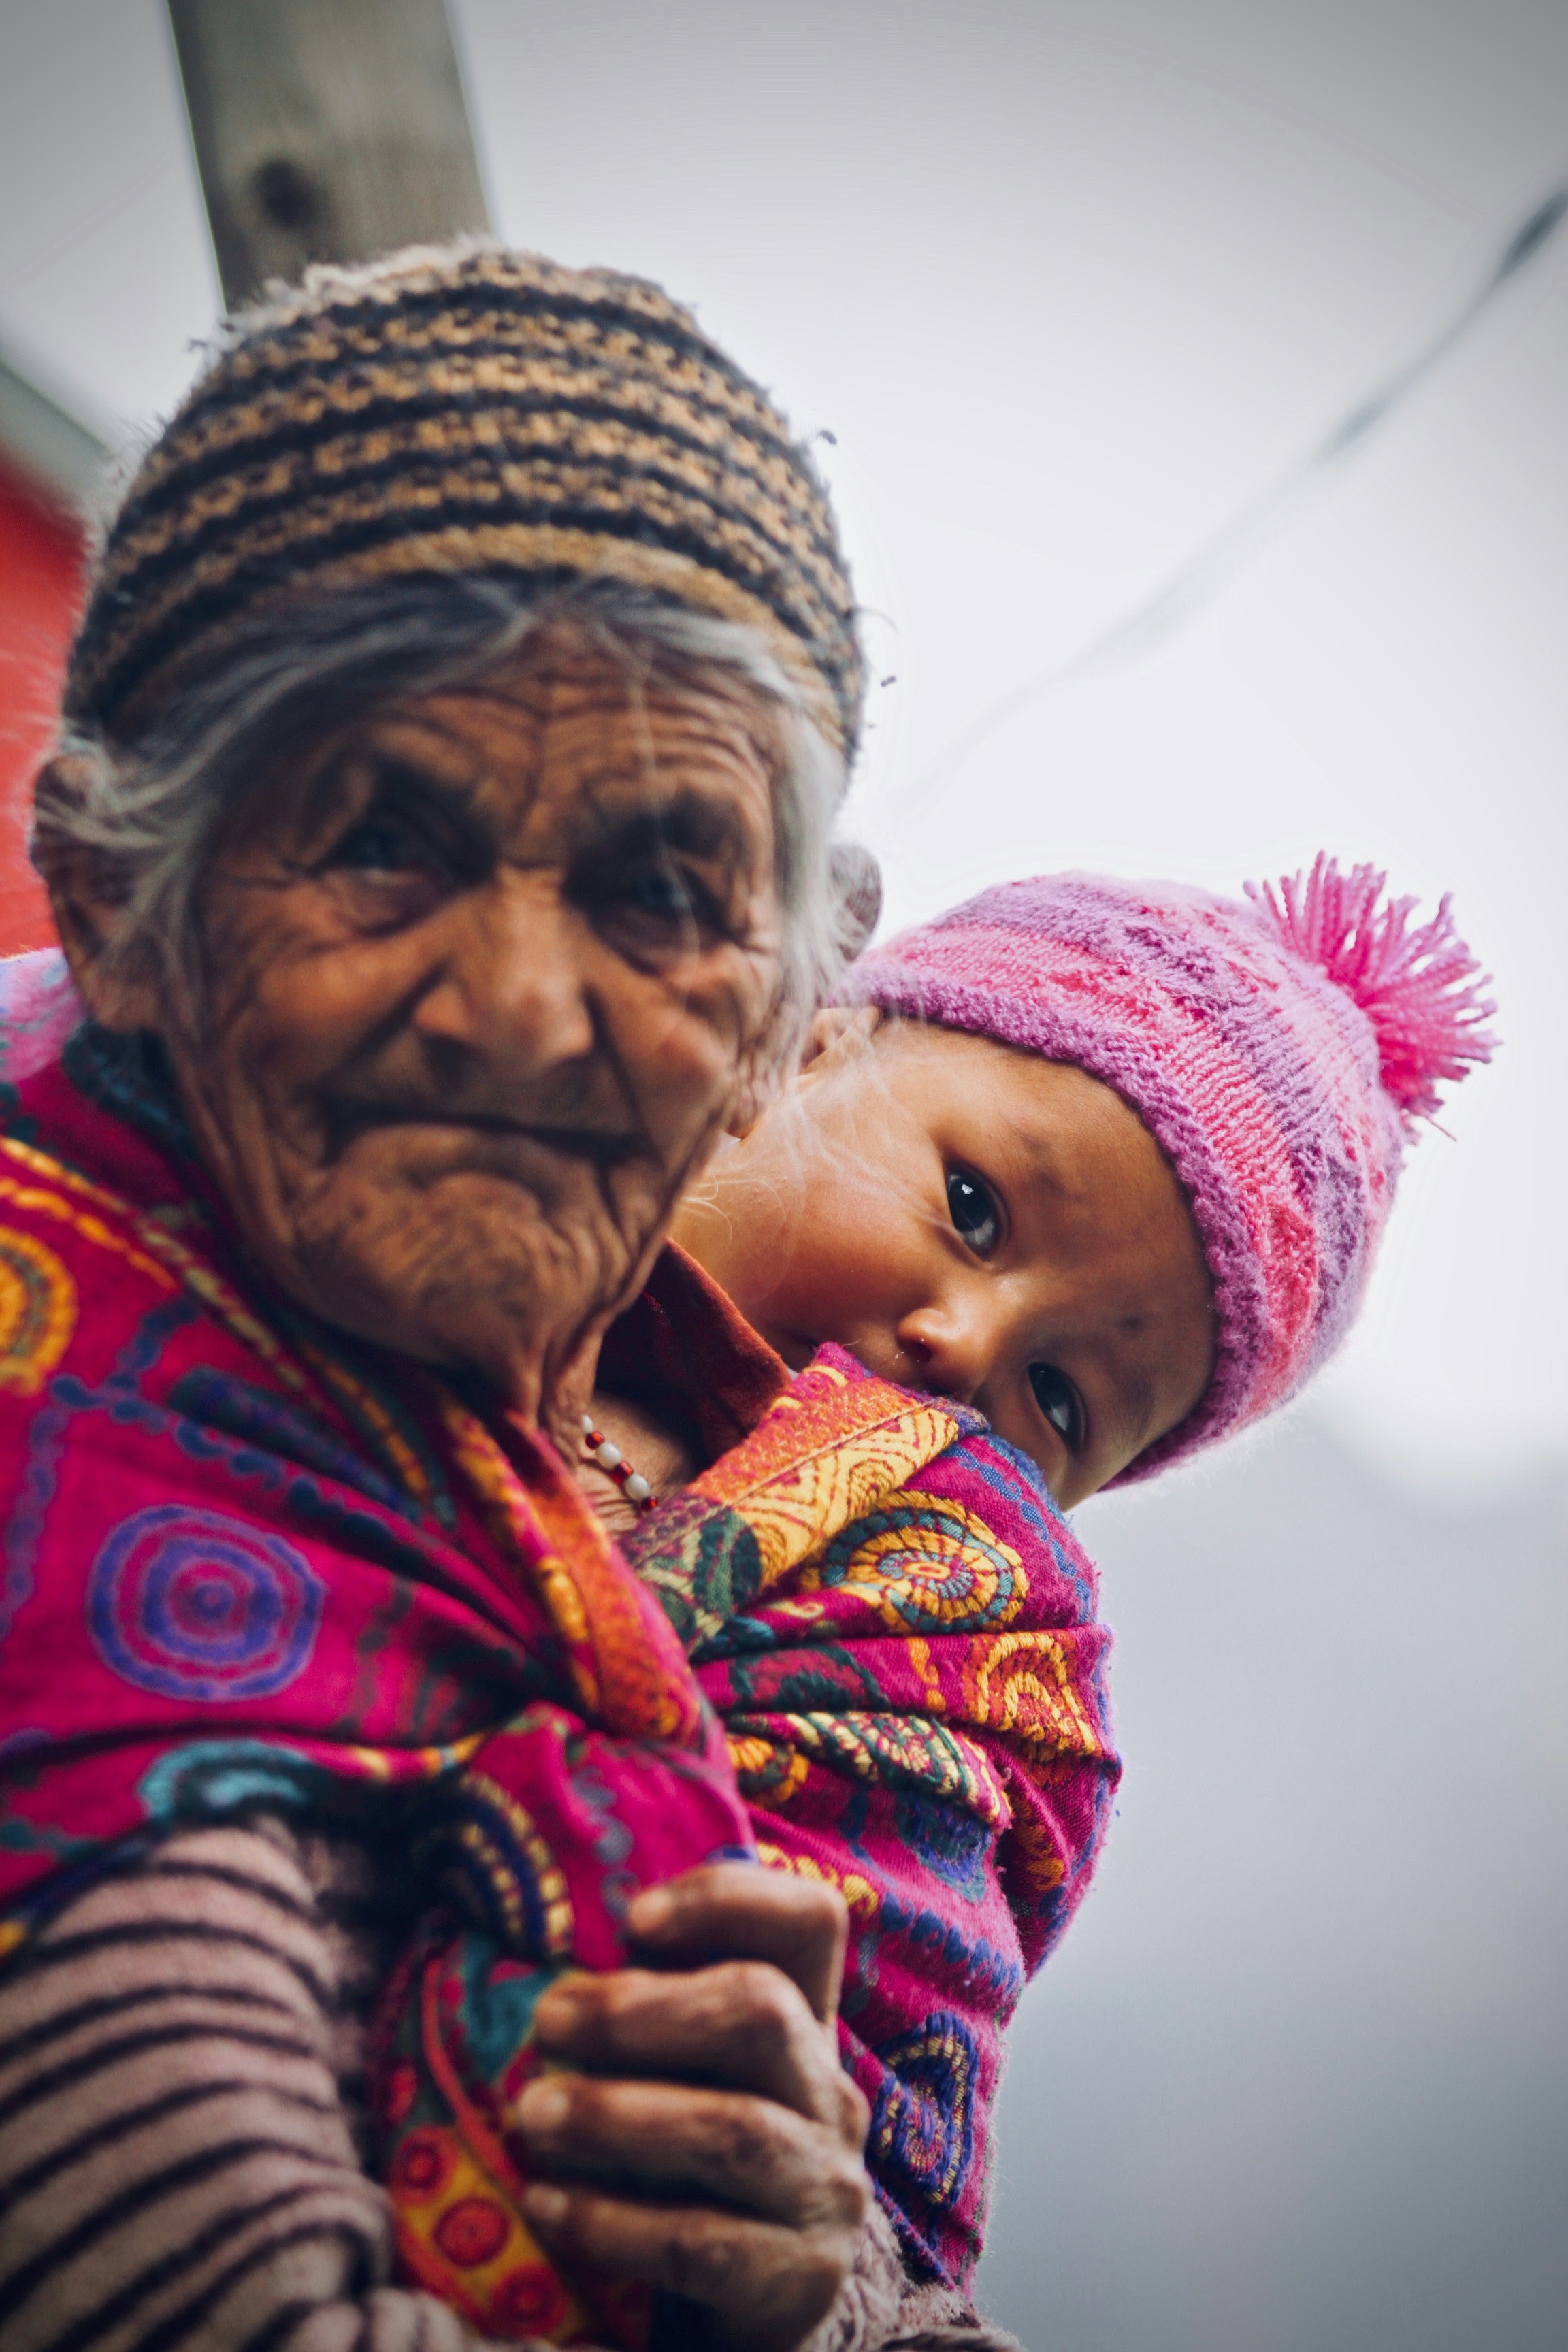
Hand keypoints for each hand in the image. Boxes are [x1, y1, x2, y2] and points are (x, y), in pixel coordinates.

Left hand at [514, 1863, 871, 2351]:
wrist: (746, 2314)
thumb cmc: (691, 2167)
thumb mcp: (686, 2077)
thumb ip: (652, 2017)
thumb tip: (557, 1968)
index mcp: (805, 2024)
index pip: (810, 1924)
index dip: (732, 1899)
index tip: (635, 1916)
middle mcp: (829, 2095)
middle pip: (763, 2012)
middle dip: (642, 2011)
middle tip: (549, 2021)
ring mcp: (826, 2190)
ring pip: (734, 2130)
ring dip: (618, 2115)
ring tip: (531, 2114)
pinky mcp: (801, 2281)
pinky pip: (704, 2242)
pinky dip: (611, 2221)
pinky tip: (546, 2206)